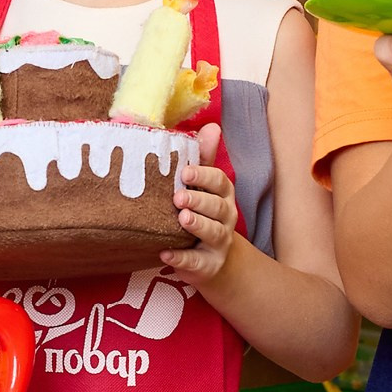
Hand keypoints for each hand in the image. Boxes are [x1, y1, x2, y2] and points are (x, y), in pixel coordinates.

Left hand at [161, 125, 237, 285]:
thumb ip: (203, 158)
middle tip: (178, 198)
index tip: (184, 173)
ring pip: (213, 233)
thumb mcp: (203, 186)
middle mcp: (225, 217)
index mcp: (222, 195)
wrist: (212, 259)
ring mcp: (219, 242)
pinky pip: (196, 261)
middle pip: (218, 207)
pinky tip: (165, 253)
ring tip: (181, 219)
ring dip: (197, 225)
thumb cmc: (202, 212)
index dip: (204, 176)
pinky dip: (182, 258)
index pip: (220, 181)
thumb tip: (212, 126)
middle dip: (200, 200)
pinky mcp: (208, 265)